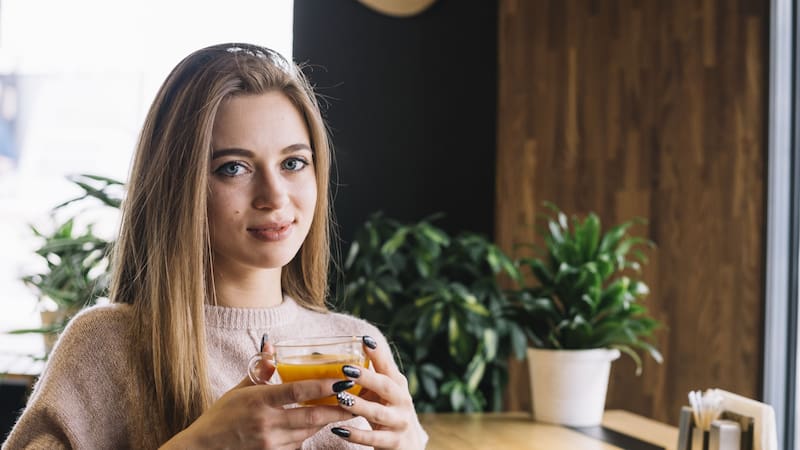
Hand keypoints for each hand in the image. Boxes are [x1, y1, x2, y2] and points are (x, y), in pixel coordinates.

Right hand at [161, 343, 352, 449]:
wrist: (202, 449)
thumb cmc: (220, 417)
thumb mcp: (239, 389)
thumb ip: (260, 369)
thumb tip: (272, 346)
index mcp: (259, 401)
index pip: (298, 392)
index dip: (324, 386)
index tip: (344, 379)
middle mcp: (267, 424)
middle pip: (312, 416)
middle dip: (338, 408)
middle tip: (357, 398)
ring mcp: (270, 444)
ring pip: (308, 432)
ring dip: (325, 421)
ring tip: (344, 409)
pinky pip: (298, 446)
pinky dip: (307, 435)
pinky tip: (315, 426)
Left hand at [328, 335, 425, 449]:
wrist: (408, 445)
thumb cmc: (389, 412)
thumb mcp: (384, 393)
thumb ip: (371, 376)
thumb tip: (346, 354)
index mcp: (398, 385)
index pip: (388, 366)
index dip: (378, 353)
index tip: (364, 339)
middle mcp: (402, 401)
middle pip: (386, 386)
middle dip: (367, 378)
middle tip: (346, 369)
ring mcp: (399, 422)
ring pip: (378, 413)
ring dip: (359, 405)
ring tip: (340, 398)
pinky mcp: (393, 442)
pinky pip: (373, 438)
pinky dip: (356, 435)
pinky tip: (339, 429)